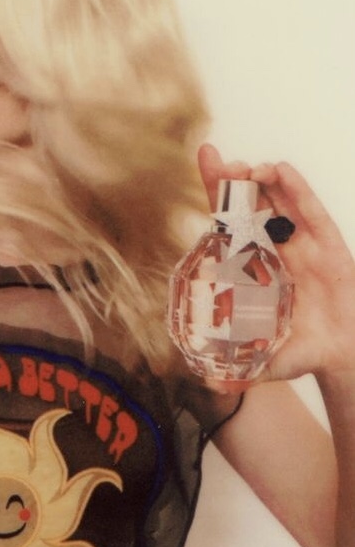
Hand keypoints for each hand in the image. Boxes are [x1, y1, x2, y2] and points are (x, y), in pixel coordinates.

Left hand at [197, 143, 354, 389]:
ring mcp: (299, 242)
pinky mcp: (327, 243)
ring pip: (279, 201)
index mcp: (251, 265)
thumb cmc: (299, 349)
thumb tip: (209, 388)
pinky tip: (281, 173)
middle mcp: (272, 247)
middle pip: (250, 203)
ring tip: (247, 169)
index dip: (217, 190)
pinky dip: (296, 191)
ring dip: (263, 180)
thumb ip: (238, 372)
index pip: (229, 221)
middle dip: (235, 180)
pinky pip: (310, 212)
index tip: (205, 158)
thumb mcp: (264, 360)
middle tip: (221, 163)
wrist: (340, 354)